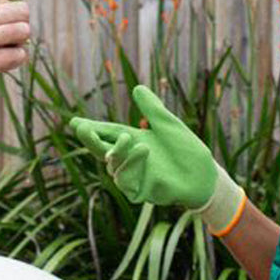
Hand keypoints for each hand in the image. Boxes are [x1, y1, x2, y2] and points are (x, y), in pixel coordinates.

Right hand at [0, 0, 30, 108]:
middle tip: (12, 39)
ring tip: (7, 52)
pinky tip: (2, 65)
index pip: (4, 2)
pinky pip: (18, 55)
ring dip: (19, 43)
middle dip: (21, 25)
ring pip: (23, 31)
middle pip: (20, 11)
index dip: (7, 17)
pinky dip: (15, 61)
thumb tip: (1, 14)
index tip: (0, 30)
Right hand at [71, 85, 244, 229]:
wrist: (205, 175)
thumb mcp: (169, 125)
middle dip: (91, 140)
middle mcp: (130, 159)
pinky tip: (141, 152)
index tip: (75, 122)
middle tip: (82, 128)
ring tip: (130, 138)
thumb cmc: (188, 150)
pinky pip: (126, 183)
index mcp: (133, 141)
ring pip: (113, 167)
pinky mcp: (141, 192)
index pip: (107, 134)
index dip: (91, 129)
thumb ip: (153, 109)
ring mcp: (134, 176)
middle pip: (102, 150)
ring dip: (118, 152)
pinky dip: (130, 168)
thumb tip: (137, 88)